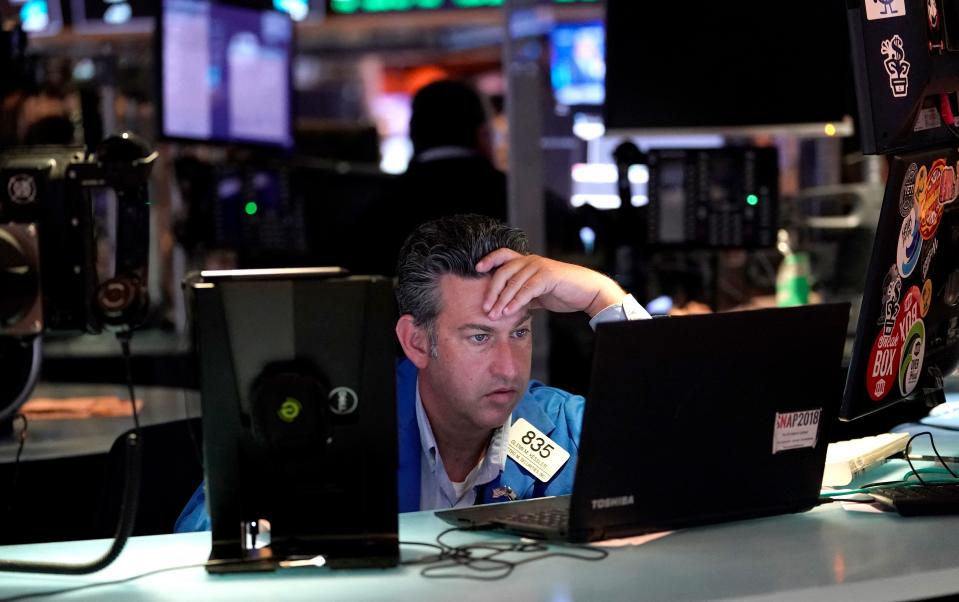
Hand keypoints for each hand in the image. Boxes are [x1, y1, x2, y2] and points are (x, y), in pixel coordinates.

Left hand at [476, 248, 625, 319]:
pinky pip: (527, 290)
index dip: (489, 259)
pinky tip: (508, 312)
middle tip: (485, 307)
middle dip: (491, 290)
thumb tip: (508, 307)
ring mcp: (539, 267)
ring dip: (501, 300)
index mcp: (527, 261)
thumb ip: (524, 295)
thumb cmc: (564, 291)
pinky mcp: (548, 276)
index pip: (503, 255)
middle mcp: (531, 260)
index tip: (476, 269)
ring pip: (513, 282)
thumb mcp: (539, 292)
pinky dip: (516, 301)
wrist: (588, 292)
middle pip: (503, 271)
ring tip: (494, 315)